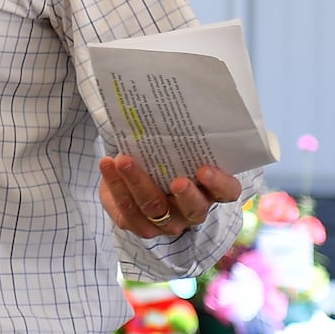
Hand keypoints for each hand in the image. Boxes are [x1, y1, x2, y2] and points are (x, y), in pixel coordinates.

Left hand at [98, 154, 242, 237]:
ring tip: (122, 160)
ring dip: (137, 182)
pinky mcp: (140, 226)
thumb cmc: (163, 159)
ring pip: (154, 208)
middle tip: (176, 181)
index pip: (227, 192)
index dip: (219, 184)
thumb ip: (178, 140)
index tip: (204, 169)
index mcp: (210, 191)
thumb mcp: (174, 150)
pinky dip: (115, 185)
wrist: (134, 177)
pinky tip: (107, 165)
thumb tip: (166, 107)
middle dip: (185, 194)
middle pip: (194, 209)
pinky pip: (127, 210)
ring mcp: (167, 223)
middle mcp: (192, 211)